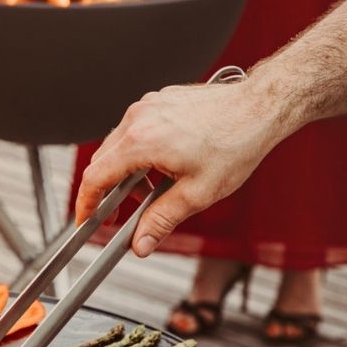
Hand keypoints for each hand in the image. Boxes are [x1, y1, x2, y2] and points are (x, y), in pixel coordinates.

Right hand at [74, 79, 284, 255]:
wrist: (260, 107)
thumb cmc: (236, 142)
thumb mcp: (197, 194)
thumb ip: (161, 221)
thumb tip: (140, 244)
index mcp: (141, 142)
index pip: (95, 177)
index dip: (85, 204)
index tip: (85, 219)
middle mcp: (138, 119)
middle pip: (102, 162)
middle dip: (105, 192)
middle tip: (116, 216)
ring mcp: (147, 106)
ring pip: (117, 146)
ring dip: (123, 172)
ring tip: (145, 193)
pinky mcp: (158, 101)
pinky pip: (134, 131)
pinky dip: (137, 153)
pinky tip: (159, 168)